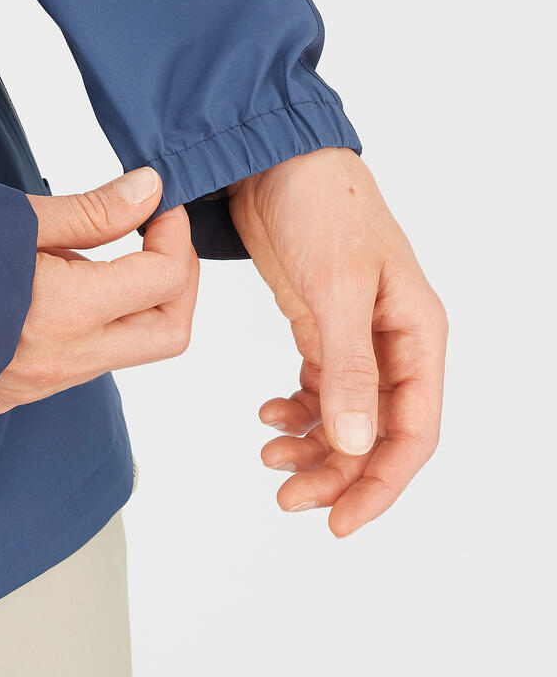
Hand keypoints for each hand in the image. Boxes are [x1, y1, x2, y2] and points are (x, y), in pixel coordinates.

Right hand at [0, 167, 198, 413]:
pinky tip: (64, 288)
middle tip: (159, 237)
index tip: (157, 205)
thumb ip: (93, 212)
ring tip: (100, 256)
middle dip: (180, 281)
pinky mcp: (20, 390)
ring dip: (139, 302)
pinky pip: (88, 361)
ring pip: (131, 350)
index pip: (164, 279)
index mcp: (64, 313)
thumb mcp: (10, 219)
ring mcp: (42, 384)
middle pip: (170, 333)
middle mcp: (63, 361)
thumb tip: (149, 189)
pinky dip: (99, 322)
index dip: (174, 233)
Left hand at [228, 148, 446, 537]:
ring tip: (266, 452)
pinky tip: (266, 412)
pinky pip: (319, 387)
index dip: (381, 484)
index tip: (339, 522)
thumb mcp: (336, 288)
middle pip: (377, 432)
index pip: (415, 429)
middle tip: (285, 496)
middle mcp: (392, 341)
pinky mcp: (321, 326)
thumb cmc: (320, 207)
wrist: (275, 161)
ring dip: (312, 445)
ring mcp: (356, 335)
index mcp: (416, 332)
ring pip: (345, 416)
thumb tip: (361, 443)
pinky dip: (295, 409)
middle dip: (337, 472)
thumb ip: (349, 367)